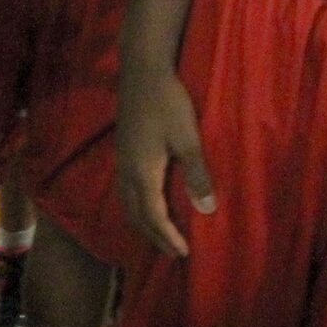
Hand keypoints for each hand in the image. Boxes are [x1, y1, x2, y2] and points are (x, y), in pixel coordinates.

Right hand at [116, 68, 212, 262]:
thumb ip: (197, 175)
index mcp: (143, 173)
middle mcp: (127, 172)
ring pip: (126, 203)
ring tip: (158, 234)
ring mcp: (121, 161)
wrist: (142, 73)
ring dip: (142, 223)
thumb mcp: (188, 139)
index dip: (167, 237)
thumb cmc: (168, 104)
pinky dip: (135, 207)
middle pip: (136, 215)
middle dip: (154, 236)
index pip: (153, 216)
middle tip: (173, 253)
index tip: (183, 253)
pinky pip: (124, 191)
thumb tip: (206, 210)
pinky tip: (145, 202)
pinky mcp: (122, 151)